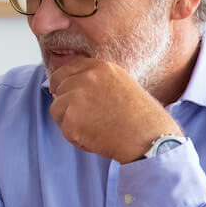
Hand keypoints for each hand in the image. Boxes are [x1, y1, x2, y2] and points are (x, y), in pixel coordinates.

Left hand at [48, 58, 180, 163]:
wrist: (149, 139)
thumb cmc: (142, 118)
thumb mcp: (121, 85)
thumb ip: (97, 82)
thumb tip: (73, 86)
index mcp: (100, 67)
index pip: (66, 69)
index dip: (62, 82)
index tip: (62, 91)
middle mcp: (86, 77)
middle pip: (58, 87)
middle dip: (65, 102)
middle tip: (82, 116)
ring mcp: (77, 96)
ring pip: (57, 109)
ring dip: (70, 121)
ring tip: (95, 128)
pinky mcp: (71, 117)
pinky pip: (64, 129)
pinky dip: (76, 137)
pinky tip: (96, 138)